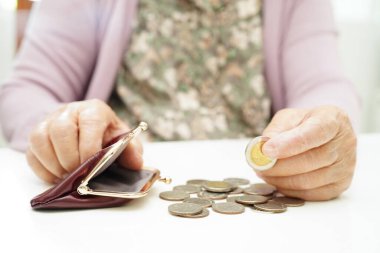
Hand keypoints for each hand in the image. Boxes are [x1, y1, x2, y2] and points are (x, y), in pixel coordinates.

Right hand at [26, 99, 142, 183]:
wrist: (85, 126)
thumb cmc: (106, 134)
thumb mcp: (122, 139)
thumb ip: (131, 150)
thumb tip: (136, 164)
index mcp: (94, 110)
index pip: (89, 123)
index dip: (89, 148)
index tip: (92, 167)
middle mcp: (69, 111)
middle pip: (61, 130)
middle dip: (70, 158)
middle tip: (79, 174)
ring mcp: (49, 121)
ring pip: (41, 139)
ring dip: (54, 164)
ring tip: (68, 176)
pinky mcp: (36, 134)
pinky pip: (32, 151)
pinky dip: (43, 169)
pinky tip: (57, 176)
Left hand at [256, 105, 356, 200]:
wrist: (324, 133)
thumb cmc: (304, 123)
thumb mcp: (288, 118)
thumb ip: (276, 130)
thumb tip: (263, 149)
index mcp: (333, 120)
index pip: (313, 133)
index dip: (288, 144)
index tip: (266, 151)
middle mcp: (345, 143)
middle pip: (309, 161)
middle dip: (278, 166)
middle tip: (258, 165)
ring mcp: (346, 166)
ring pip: (308, 181)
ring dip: (280, 180)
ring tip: (264, 172)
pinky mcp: (341, 186)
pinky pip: (310, 194)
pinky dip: (289, 190)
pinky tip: (278, 181)